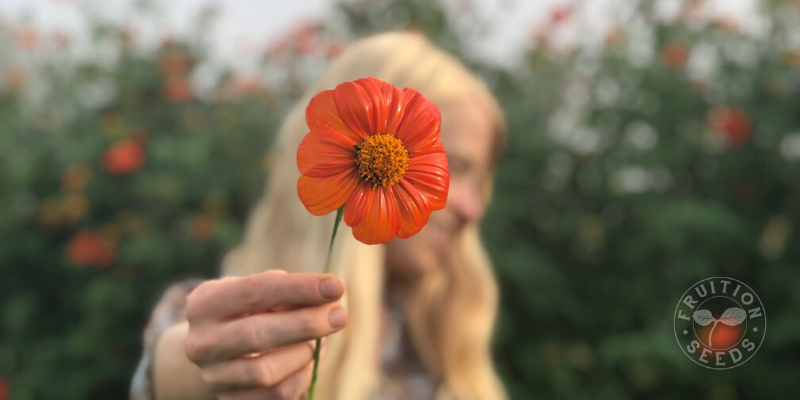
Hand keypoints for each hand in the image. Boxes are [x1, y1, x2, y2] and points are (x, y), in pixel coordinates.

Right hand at [183, 270, 347, 399]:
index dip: (298, 288)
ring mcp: (213, 377)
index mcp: (204, 304)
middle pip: (258, 335)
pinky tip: (311, 360)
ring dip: (304, 354)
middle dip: (306, 324)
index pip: (254, 291)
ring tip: (322, 339)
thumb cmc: (248, 311)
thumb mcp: (257, 292)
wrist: (218, 352)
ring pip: (266, 372)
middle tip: (340, 315)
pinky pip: (276, 395)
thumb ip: (285, 290)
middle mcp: (201, 342)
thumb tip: (325, 298)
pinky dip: (302, 376)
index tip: (335, 286)